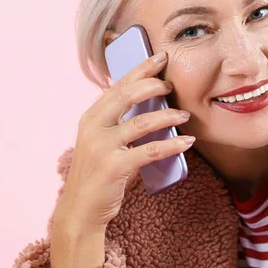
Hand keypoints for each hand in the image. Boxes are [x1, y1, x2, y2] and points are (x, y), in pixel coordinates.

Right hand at [53, 52, 193, 230]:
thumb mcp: (102, 140)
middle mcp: (93, 126)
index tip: (161, 56)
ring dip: (168, 116)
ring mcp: (101, 147)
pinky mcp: (113, 167)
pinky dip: (172, 145)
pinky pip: (149, 151)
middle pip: (127, 95)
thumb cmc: (98, 173)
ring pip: (142, 122)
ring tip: (185, 116)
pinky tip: (187, 142)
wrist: (80, 211)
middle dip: (154, 85)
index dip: (141, 68)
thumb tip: (153, 101)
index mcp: (91, 116)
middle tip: (173, 85)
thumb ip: (118, 121)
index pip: (119, 84)